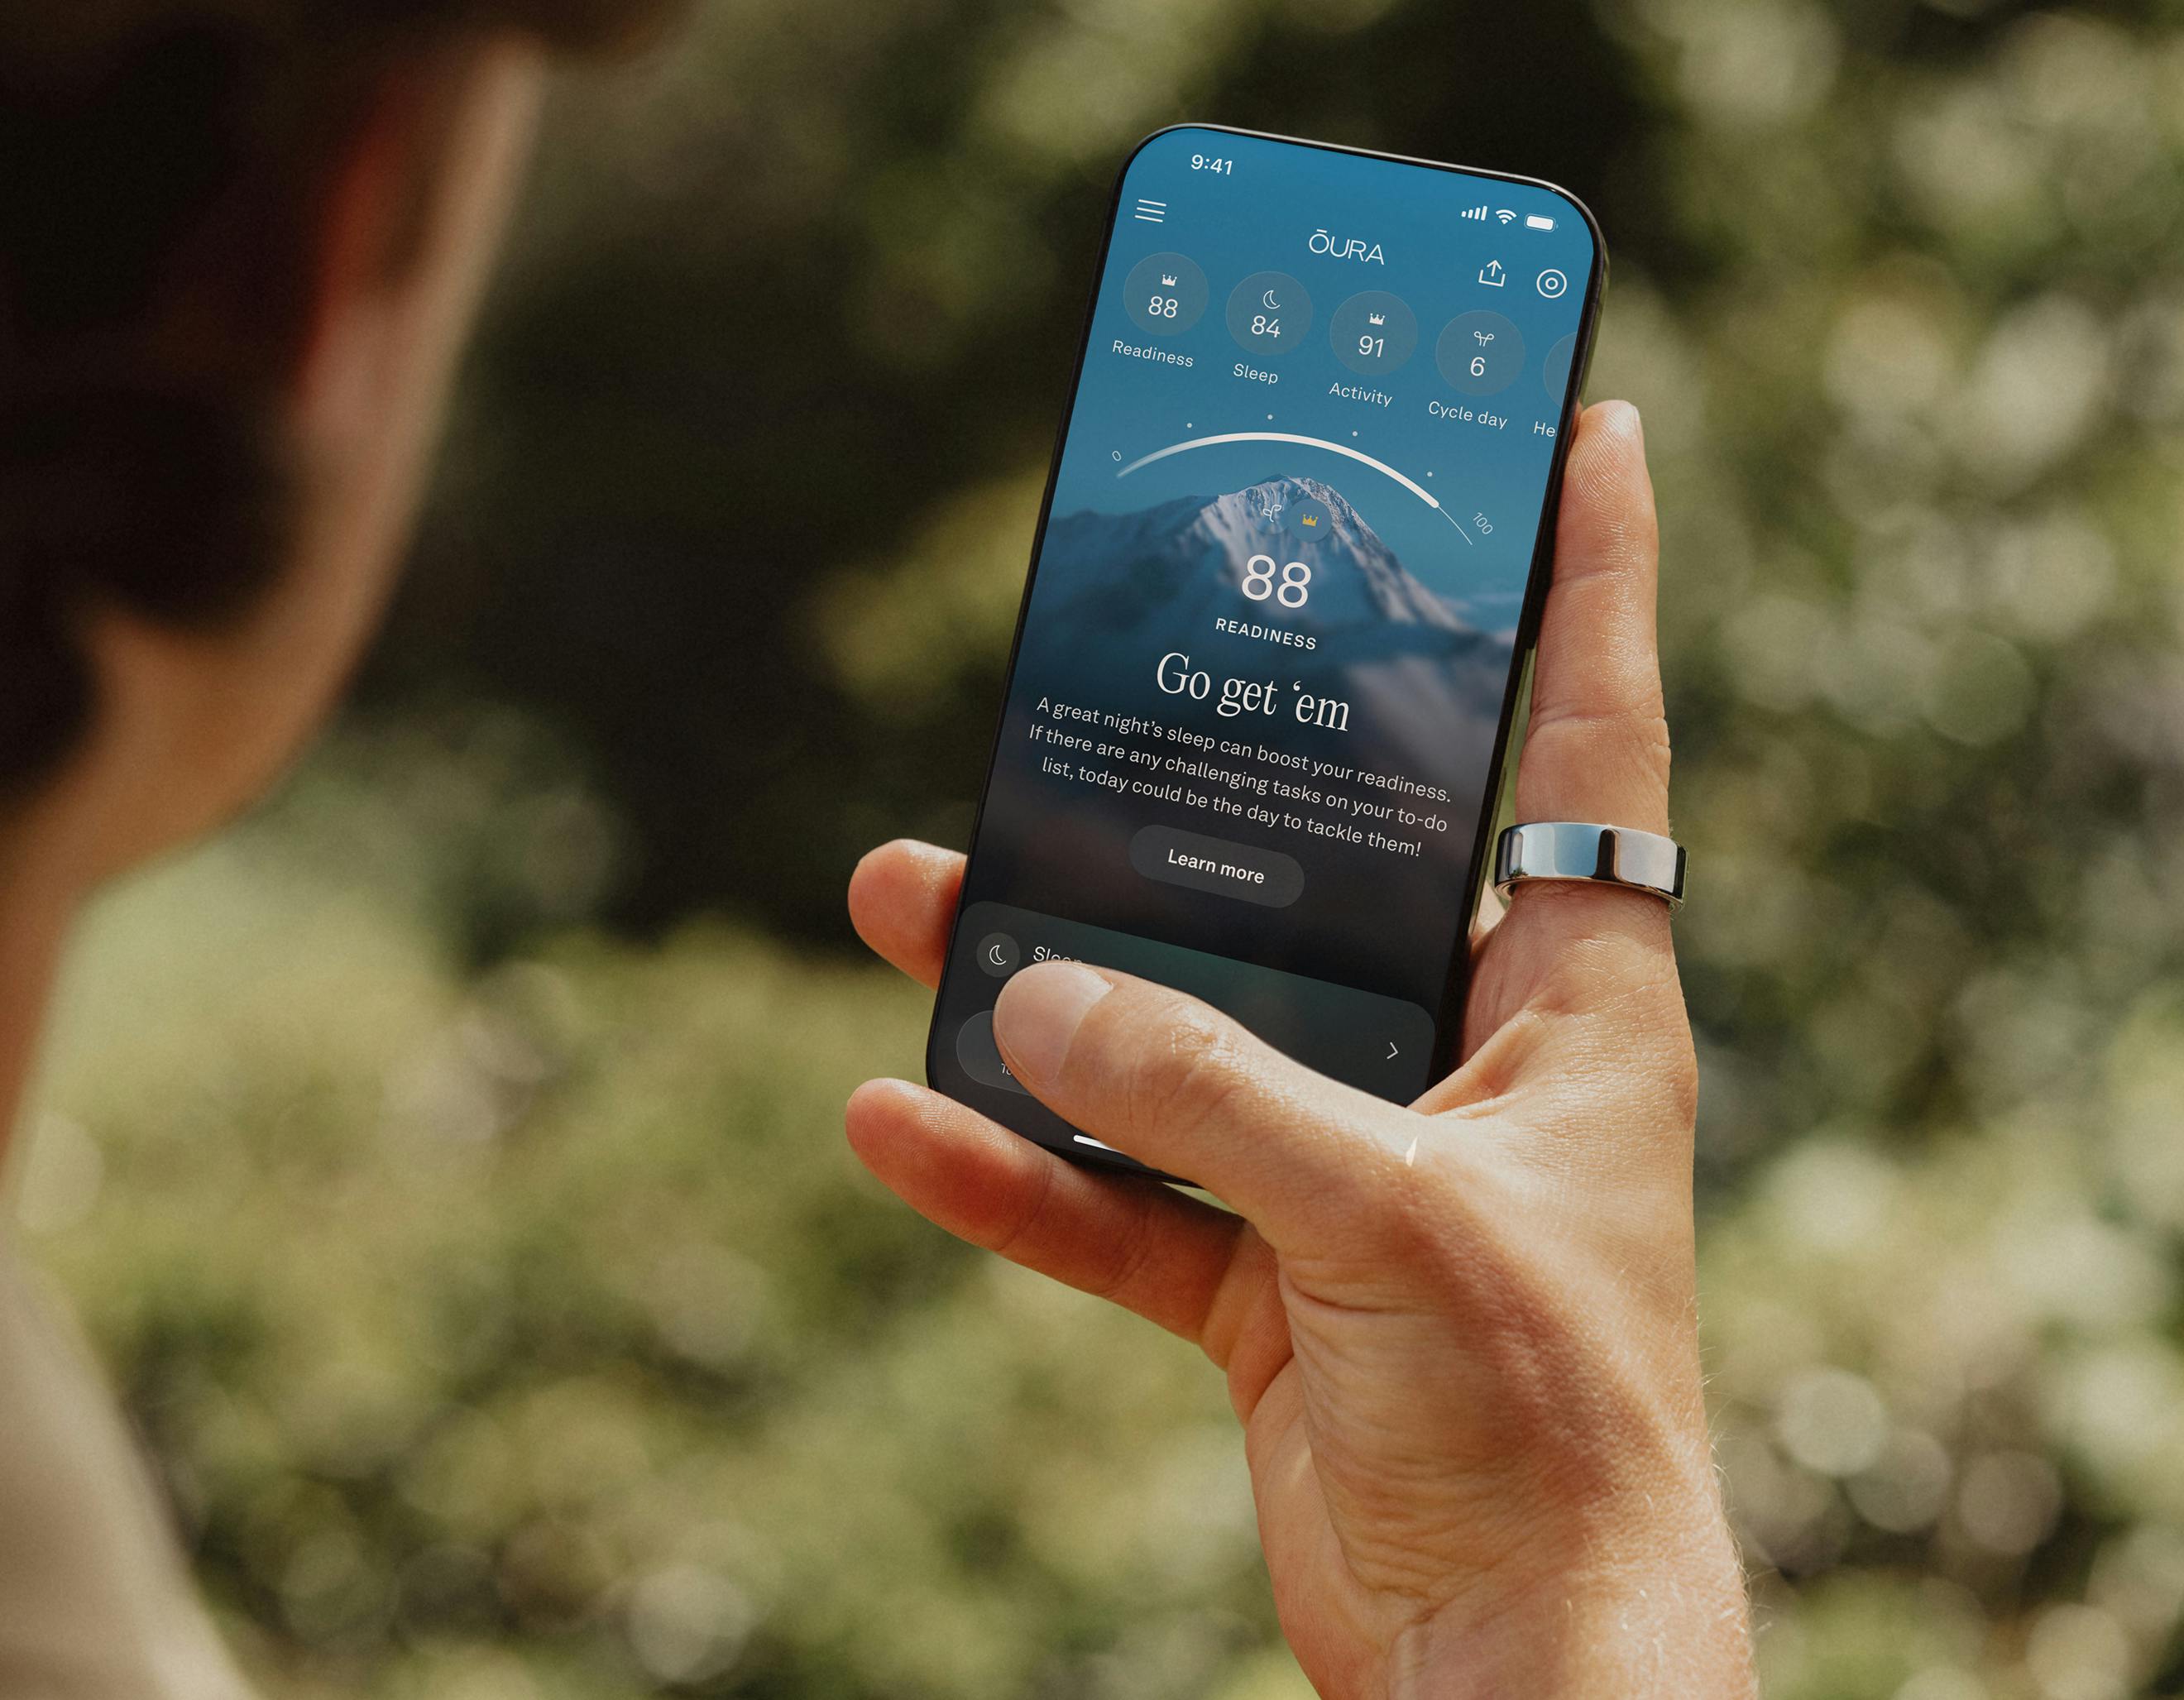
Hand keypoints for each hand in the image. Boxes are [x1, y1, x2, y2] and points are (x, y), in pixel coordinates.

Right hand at [845, 403, 1753, 1699]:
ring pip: (1178, 1025)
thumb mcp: (1388, 1225)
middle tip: (1083, 662)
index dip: (1589, 578)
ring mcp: (1349, 1160)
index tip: (1575, 427)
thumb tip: (1036, 993)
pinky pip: (1115, 1195)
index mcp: (1568, 1000)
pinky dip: (1012, 1171)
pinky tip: (895, 1123)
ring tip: (903, 890)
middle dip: (1195, 778)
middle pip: (1317, 868)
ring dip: (1043, 976)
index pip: (1586, 740)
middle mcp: (1461, 1054)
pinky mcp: (1261, 1272)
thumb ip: (1215, 1096)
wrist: (1511, 1655)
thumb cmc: (1540, 1426)